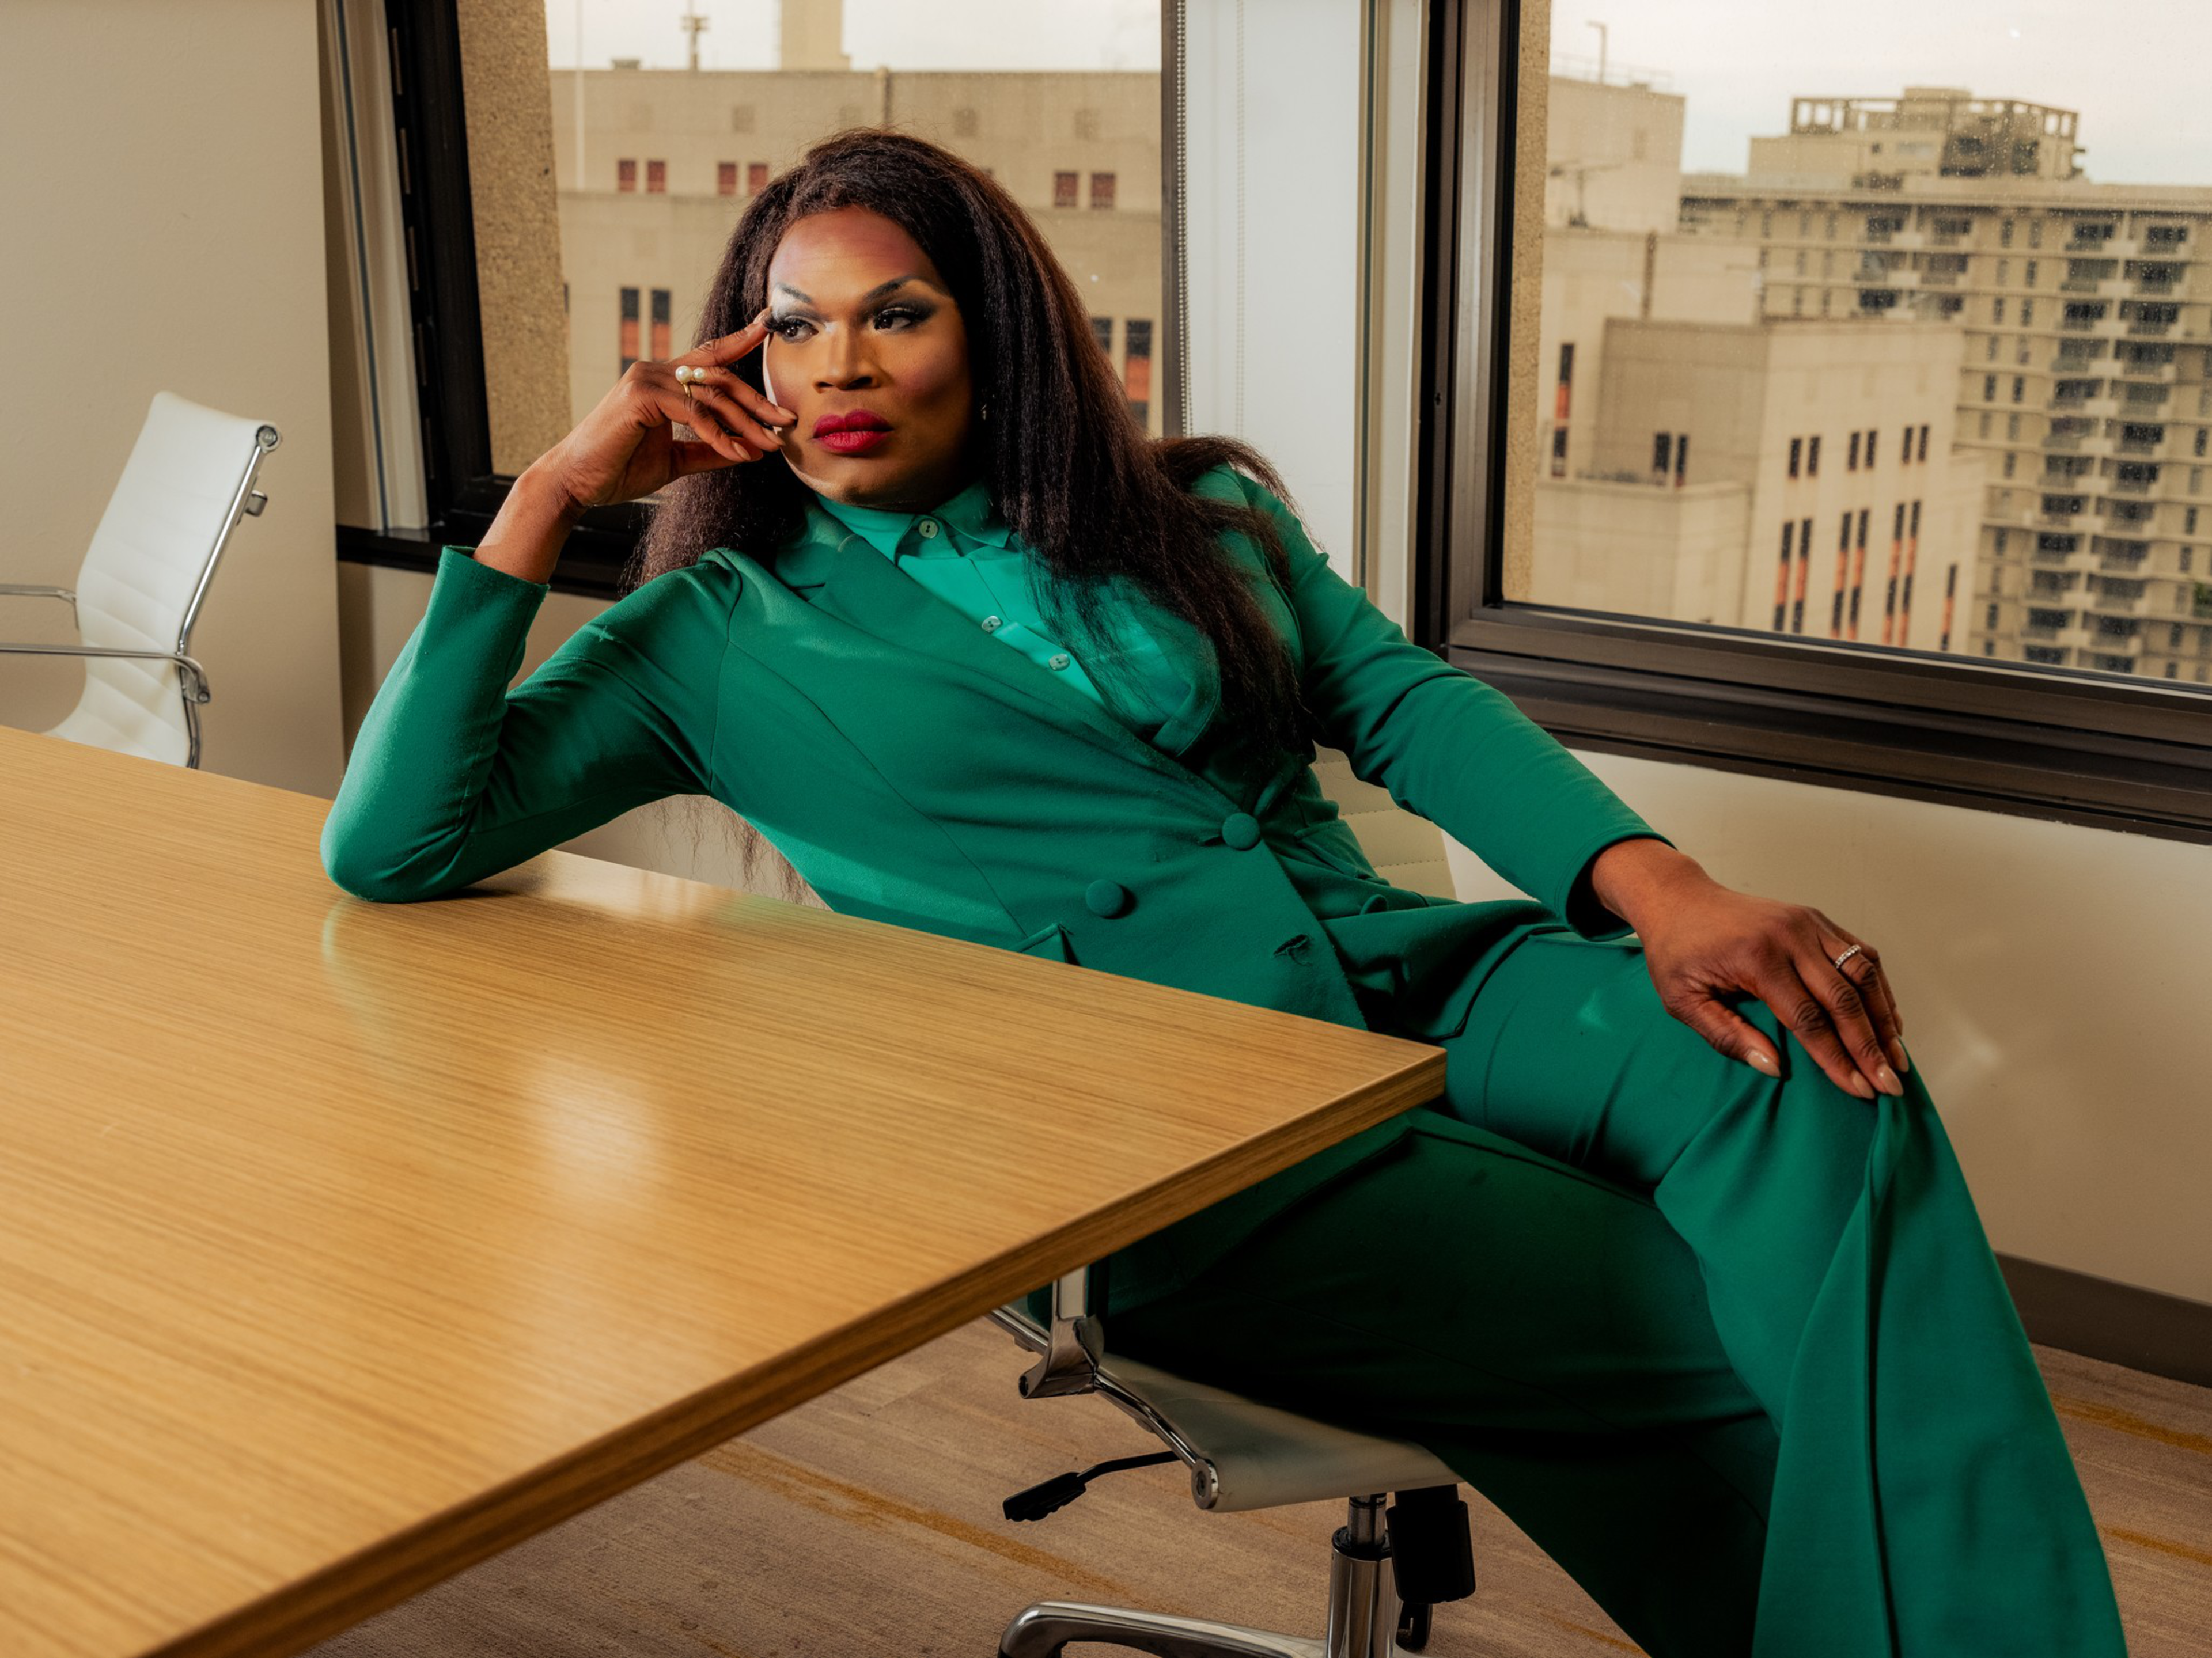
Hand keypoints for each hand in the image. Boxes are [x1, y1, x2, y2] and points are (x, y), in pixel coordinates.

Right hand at [532, 310, 796, 518]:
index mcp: (663, 380)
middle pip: (720, 376)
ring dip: (745, 422)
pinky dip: (719, 433)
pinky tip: (737, 452)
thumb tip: (747, 449)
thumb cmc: (619, 469)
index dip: (740, 339)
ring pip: (711, 394)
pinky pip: (693, 411)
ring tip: (769, 445)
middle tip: (786, 420)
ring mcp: (646, 378)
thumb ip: (708, 449)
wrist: (577, 483)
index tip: (768, 323)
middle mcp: (655, 371)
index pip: (708, 356)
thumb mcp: (675, 459)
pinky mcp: (640, 395)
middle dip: (757, 400)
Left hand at [1588, 839, 1909, 1100]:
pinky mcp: (1816, 919)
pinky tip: (1887, 1020)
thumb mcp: (1682, 1001)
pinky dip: (1878, 988)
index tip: (1859, 1089)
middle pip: (1844, 998)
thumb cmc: (1677, 953)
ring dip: (1884, 1018)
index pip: (1808, 1018)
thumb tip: (1775, 1070)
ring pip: (1863, 973)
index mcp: (1757, 957)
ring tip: (1897, 1058)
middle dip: (1870, 1046)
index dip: (1837, 1058)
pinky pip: (1860, 954)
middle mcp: (1790, 935)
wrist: (1678, 900)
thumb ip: (1727, 1036)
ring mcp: (1808, 923)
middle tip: (1890, 1085)